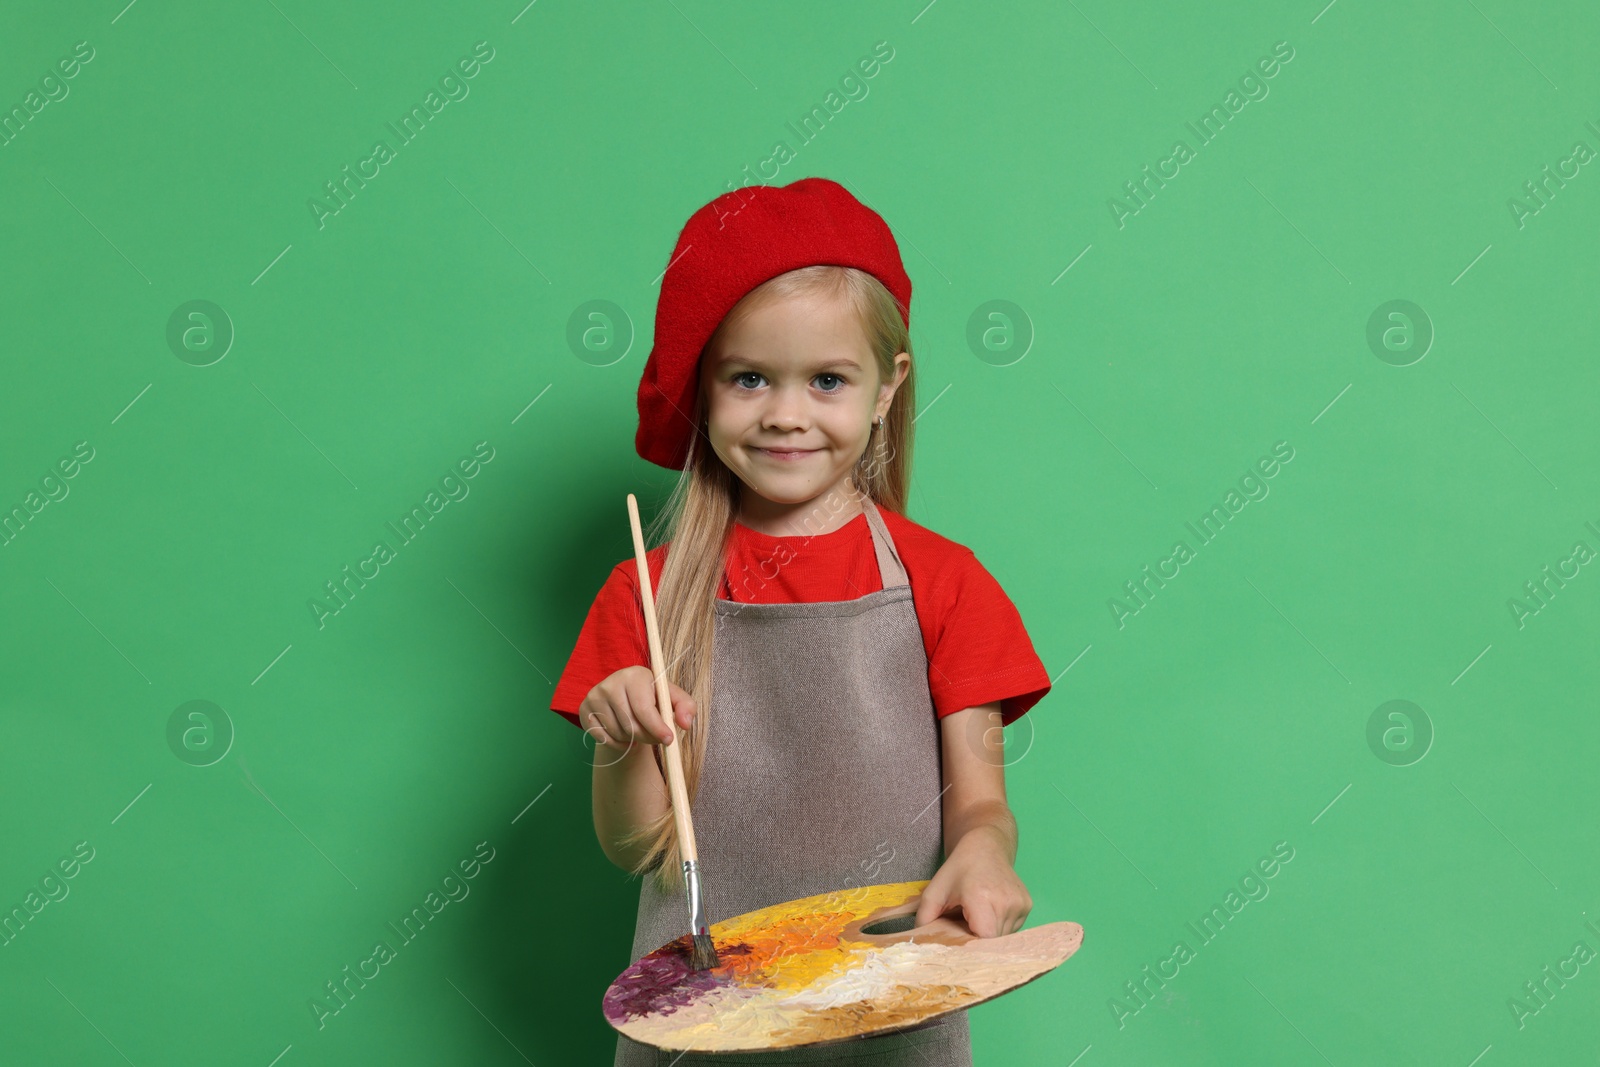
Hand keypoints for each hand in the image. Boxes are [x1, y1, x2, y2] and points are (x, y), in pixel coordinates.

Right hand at [578, 666, 695, 751]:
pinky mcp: (584, 710)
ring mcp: (595, 696)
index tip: (669, 740)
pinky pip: (603, 738)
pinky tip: (623, 734)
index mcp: (634, 675)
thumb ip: (685, 707)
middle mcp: (611, 683)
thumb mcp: (672, 699)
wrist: (625, 700)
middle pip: (631, 725)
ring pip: (618, 733)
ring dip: (633, 740)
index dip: (657, 727)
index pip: (643, 708)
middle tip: (654, 737)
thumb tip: (686, 723)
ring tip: (638, 730)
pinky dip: (617, 743)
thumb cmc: (653, 698)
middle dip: (647, 737)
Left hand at [912, 828, 1031, 937]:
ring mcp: (1020, 904)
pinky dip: (999, 926)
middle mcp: (1006, 902)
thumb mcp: (934, 891)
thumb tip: (921, 945)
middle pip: (992, 942)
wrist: (986, 847)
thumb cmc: (959, 869)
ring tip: (977, 915)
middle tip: (965, 926)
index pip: (983, 939)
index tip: (959, 942)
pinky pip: (1012, 929)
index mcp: (982, 897)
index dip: (971, 946)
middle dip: (977, 941)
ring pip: (1003, 938)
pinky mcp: (1027, 905)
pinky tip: (990, 910)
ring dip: (988, 934)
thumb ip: (925, 918)